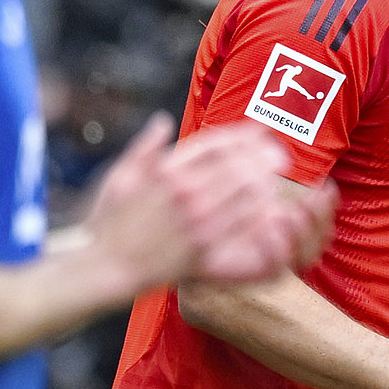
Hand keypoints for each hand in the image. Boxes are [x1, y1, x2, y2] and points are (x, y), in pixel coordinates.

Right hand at [85, 114, 327, 293]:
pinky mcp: (203, 247)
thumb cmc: (111, 222)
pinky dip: (259, 215)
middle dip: (263, 157)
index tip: (260, 132)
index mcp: (166, 170)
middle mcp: (184, 191)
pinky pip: (241, 227)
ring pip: (244, 193)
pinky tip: (269, 210)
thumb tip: (162, 121)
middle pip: (238, 165)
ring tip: (276, 180)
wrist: (107, 267)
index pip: (215, 143)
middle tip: (280, 155)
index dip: (244, 135)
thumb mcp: (118, 176)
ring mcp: (195, 219)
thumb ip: (144, 147)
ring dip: (266, 183)